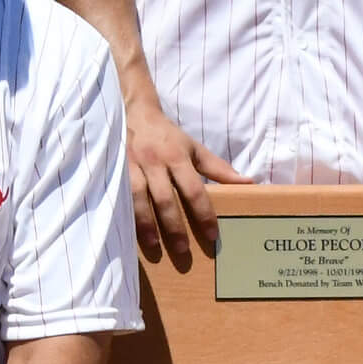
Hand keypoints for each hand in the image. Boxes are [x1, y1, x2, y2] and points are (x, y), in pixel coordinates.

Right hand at [124, 100, 247, 264]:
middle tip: (183, 250)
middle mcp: (155, 161)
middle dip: (174, 226)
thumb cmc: (167, 136)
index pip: (194, 189)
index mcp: (177, 156)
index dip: (203, 213)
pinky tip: (129, 231)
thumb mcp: (194, 148)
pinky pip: (119, 194)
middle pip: (165, 198)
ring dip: (146, 224)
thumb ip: (218, 168)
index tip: (212, 235)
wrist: (134, 113)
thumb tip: (247, 183)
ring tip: (154, 246)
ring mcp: (132, 165)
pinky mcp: (115, 169)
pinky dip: (125, 213)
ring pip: (138, 198)